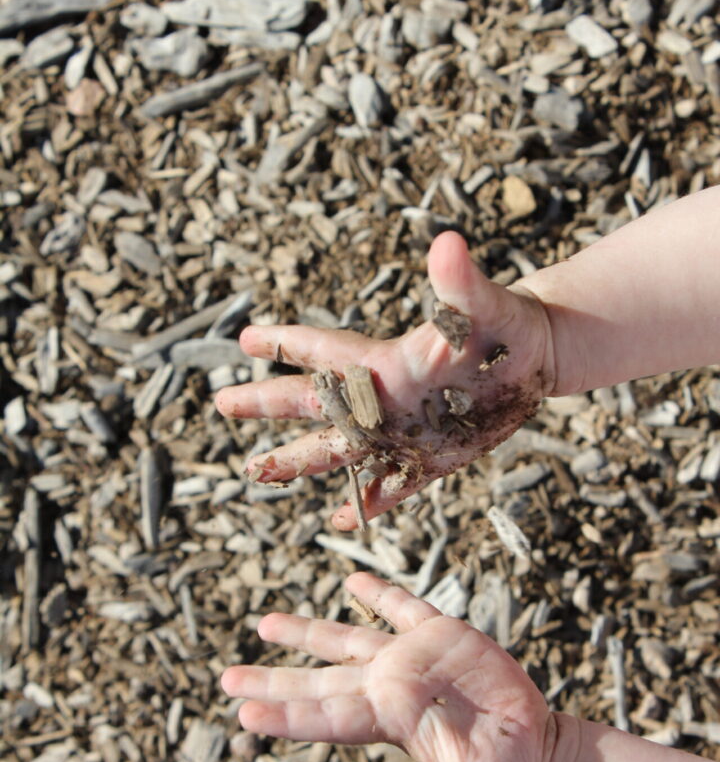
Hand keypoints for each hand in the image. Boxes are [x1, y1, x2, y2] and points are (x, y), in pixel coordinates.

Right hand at [215, 232, 554, 528]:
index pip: (322, 351)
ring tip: (258, 473)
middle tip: (221, 402)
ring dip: (297, 462)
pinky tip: (344, 517)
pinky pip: (391, 487)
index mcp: (384, 365)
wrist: (539, 358)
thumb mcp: (481, 308)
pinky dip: (367, 502)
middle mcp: (382, 399)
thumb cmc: (509, 325)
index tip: (246, 339)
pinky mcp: (430, 459)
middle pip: (312, 403)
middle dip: (266, 402)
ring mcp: (402, 432)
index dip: (284, 343)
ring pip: (338, 451)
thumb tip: (448, 245)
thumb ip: (459, 284)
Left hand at [221, 573, 555, 761]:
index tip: (244, 715)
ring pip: (348, 639)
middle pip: (321, 682)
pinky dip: (380, 594)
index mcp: (392, 721)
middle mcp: (390, 688)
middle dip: (274, 681)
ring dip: (307, 632)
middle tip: (225, 678)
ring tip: (263, 624)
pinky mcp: (440, 635)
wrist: (529, 747)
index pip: (329, 719)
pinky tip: (353, 582)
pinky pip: (403, 608)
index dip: (288, 716)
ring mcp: (411, 659)